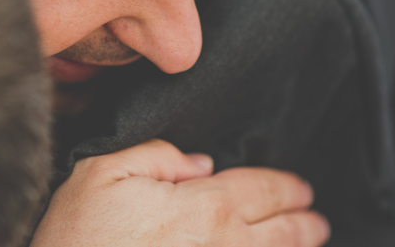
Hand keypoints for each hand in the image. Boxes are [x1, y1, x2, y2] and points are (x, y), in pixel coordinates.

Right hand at [31, 139, 329, 246]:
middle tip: (318, 220)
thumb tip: (198, 163)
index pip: (260, 191)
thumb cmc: (76, 242)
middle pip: (280, 234)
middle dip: (304, 223)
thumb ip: (155, 156)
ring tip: (310, 245)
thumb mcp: (100, 173)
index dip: (286, 188)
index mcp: (201, 209)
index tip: (302, 188)